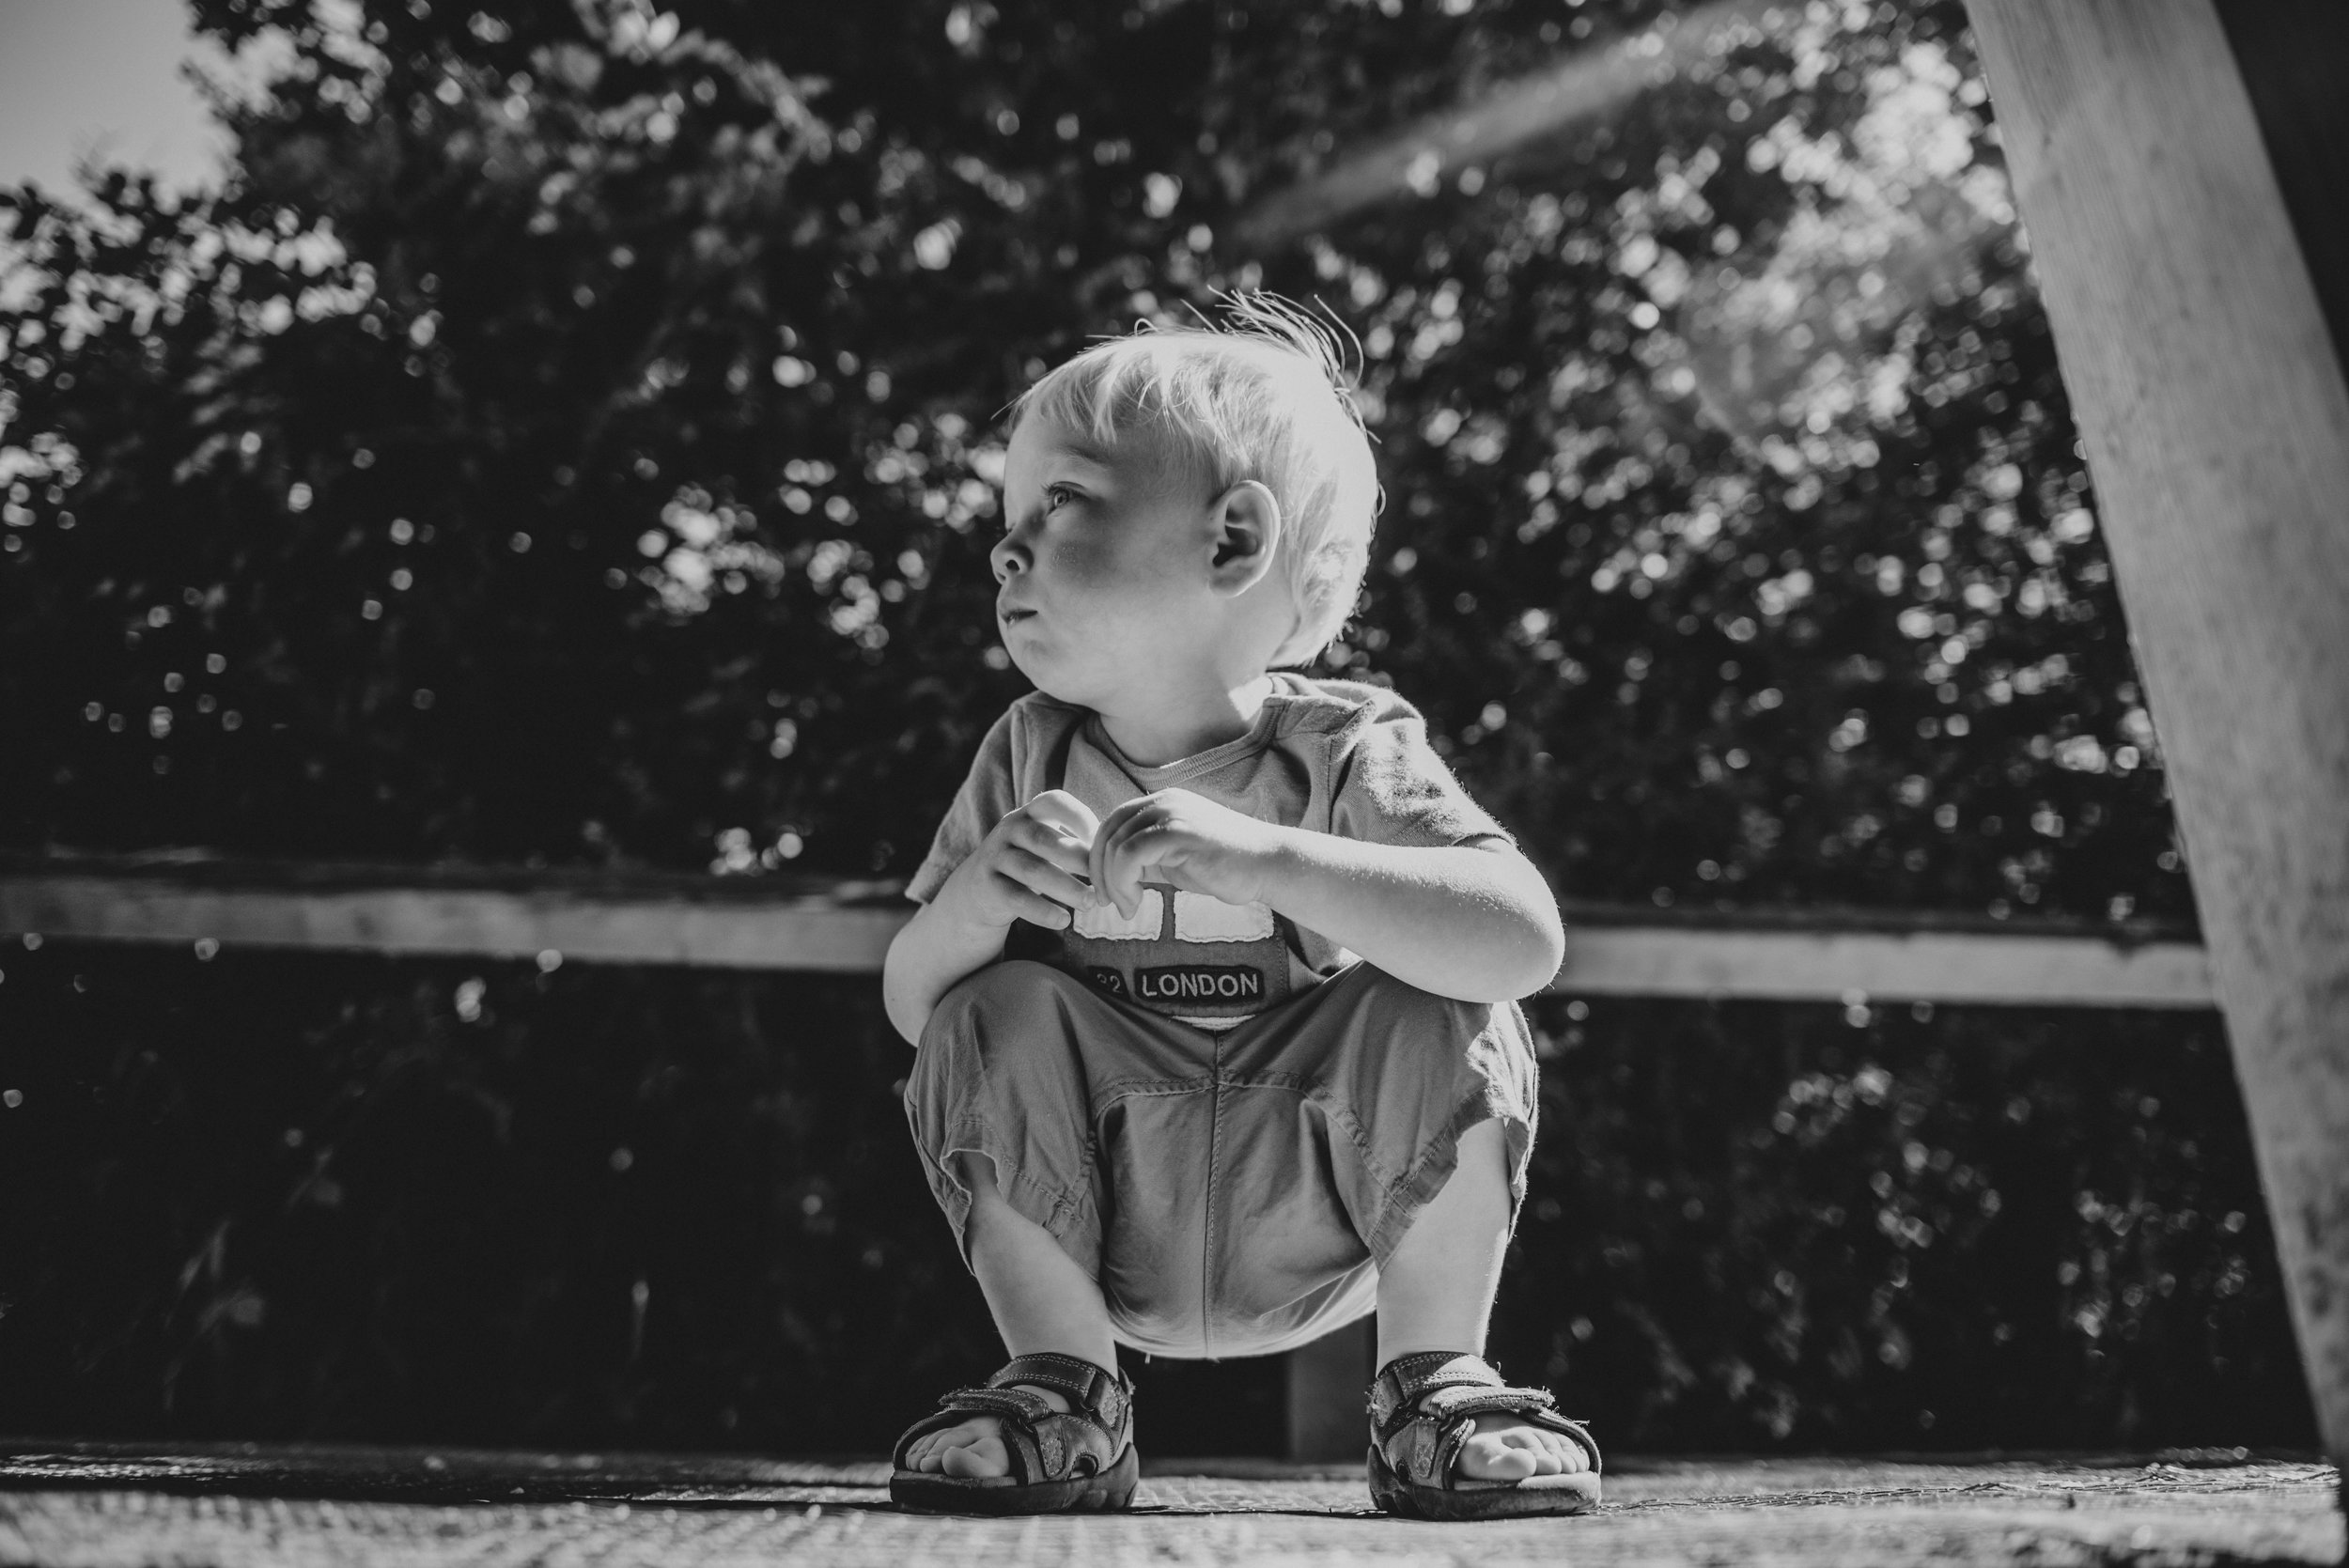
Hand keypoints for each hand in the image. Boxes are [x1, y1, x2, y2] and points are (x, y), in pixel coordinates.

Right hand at [937, 790, 1102, 933]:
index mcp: (1030, 813)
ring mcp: (995, 856)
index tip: (1104, 843)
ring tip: (1090, 903)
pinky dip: (1042, 911)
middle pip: (1044, 839)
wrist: (978, 891)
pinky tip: (1064, 921)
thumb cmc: (1030, 863)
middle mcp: (1009, 829)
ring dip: (1066, 887)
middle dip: (1078, 859)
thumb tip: (1123, 856)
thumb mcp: (1048, 845)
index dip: (1080, 817)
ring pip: (1032, 870)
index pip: (1054, 801)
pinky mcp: (987, 886)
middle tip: (1104, 881)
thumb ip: (1078, 844)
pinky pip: (1016, 898)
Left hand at [1090, 788, 1288, 917]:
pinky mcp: (1177, 831)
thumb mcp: (1176, 860)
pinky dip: (1123, 883)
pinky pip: (1130, 855)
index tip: (1105, 890)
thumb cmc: (1227, 868)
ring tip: (1125, 907)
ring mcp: (1170, 813)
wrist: (1268, 866)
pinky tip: (1135, 903)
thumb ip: (1147, 859)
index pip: (1113, 823)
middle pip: (1108, 830)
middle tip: (1105, 902)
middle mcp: (1163, 801)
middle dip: (1099, 871)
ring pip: (1116, 845)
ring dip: (1112, 882)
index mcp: (1162, 803)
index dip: (1100, 857)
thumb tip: (1113, 875)